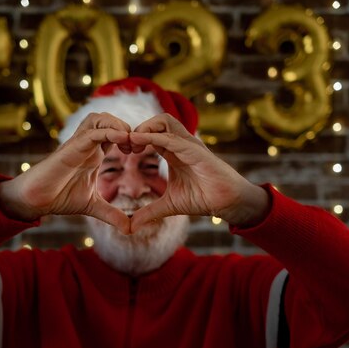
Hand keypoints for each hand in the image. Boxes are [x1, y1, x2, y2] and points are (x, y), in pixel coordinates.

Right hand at [0, 113, 133, 233]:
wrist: (36, 200)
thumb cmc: (59, 198)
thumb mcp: (93, 206)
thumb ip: (112, 214)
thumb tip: (129, 229)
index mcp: (94, 153)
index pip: (115, 133)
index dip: (131, 137)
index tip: (142, 151)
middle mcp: (87, 145)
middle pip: (108, 119)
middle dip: (126, 127)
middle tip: (137, 145)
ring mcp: (78, 144)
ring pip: (99, 118)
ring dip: (117, 124)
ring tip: (129, 140)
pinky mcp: (71, 147)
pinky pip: (92, 132)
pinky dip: (108, 132)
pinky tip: (122, 139)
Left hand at [128, 114, 269, 231]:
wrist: (226, 202)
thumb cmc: (203, 198)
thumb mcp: (169, 205)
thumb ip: (149, 212)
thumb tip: (131, 227)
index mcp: (174, 151)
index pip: (152, 133)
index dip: (135, 138)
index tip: (122, 151)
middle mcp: (181, 143)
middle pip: (158, 121)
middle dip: (138, 127)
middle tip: (124, 145)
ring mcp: (188, 144)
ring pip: (164, 120)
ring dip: (144, 127)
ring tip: (130, 141)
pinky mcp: (194, 150)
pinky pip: (171, 137)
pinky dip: (152, 136)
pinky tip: (137, 141)